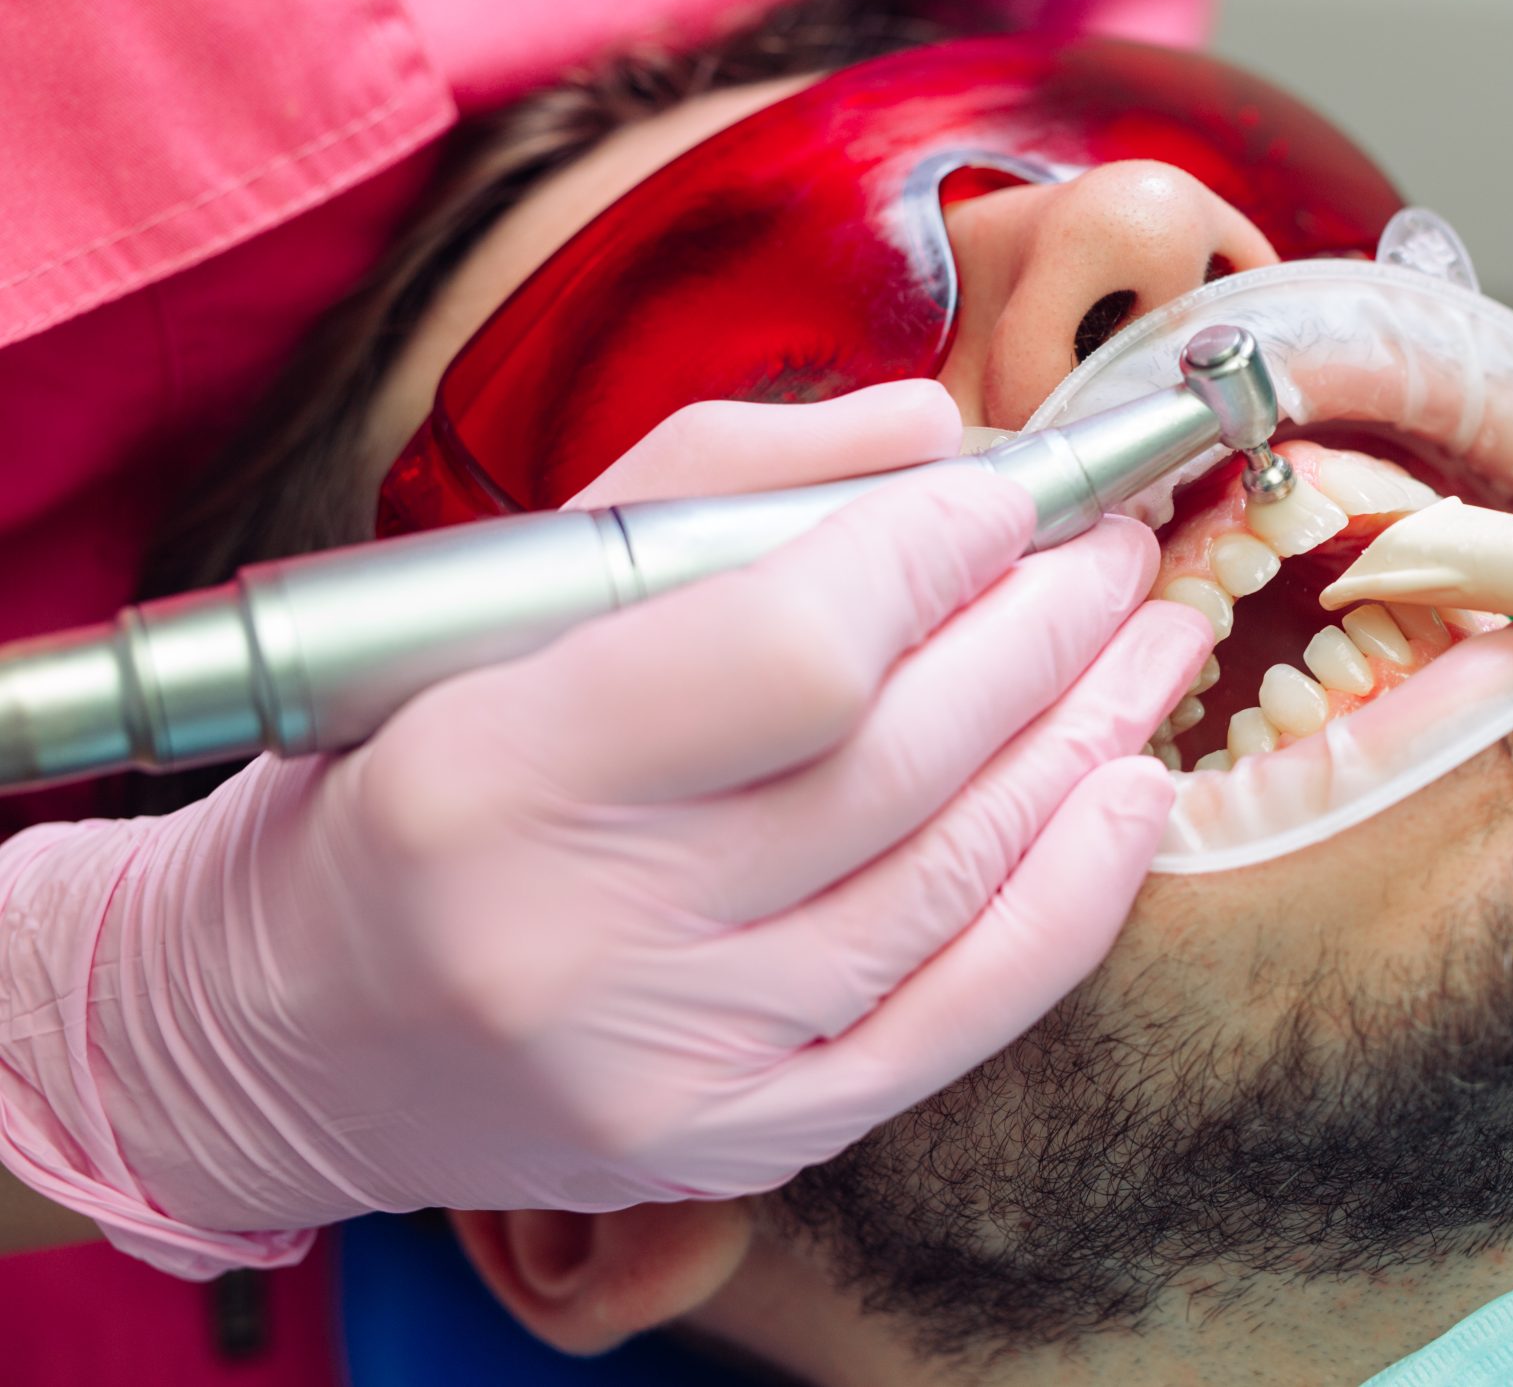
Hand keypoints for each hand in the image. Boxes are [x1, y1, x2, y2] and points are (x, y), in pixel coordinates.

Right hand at [0, 382, 1209, 1276]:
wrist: (284, 1027)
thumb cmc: (407, 773)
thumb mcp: (505, 594)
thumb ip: (717, 486)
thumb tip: (940, 440)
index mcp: (493, 771)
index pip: (792, 652)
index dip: (937, 556)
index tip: (1013, 492)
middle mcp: (582, 940)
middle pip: (902, 761)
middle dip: (1047, 626)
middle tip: (1117, 544)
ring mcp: (673, 1066)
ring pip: (954, 876)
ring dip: (1089, 735)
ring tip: (1154, 635)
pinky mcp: (741, 1147)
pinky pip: (962, 1016)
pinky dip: (1074, 897)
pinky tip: (1135, 792)